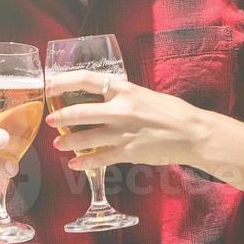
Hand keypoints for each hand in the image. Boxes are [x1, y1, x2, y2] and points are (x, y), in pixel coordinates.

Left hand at [43, 72, 214, 172]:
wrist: (193, 133)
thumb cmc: (171, 112)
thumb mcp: (144, 94)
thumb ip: (122, 96)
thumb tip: (100, 97)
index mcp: (125, 89)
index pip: (87, 80)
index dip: (64, 81)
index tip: (50, 86)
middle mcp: (122, 109)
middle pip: (80, 112)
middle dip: (60, 116)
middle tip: (49, 119)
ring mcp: (124, 132)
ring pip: (86, 138)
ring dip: (67, 141)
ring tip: (58, 144)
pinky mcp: (129, 152)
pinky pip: (100, 158)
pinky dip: (84, 162)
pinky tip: (74, 164)